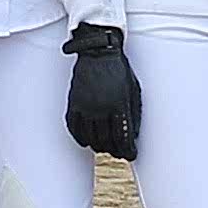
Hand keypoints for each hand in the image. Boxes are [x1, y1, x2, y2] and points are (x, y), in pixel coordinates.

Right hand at [61, 23, 139, 158]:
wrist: (98, 52)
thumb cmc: (119, 70)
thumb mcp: (134, 90)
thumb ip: (134, 113)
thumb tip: (133, 135)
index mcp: (119, 105)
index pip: (124, 137)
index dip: (128, 151)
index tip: (131, 155)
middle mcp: (101, 108)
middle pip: (106, 141)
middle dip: (114, 150)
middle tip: (118, 152)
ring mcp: (85, 106)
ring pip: (90, 138)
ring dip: (98, 146)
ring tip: (104, 147)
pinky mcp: (74, 103)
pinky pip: (74, 128)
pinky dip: (79, 138)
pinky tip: (85, 140)